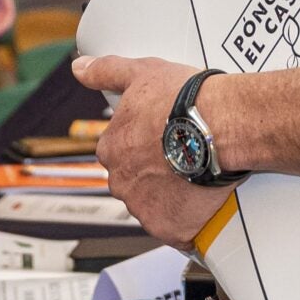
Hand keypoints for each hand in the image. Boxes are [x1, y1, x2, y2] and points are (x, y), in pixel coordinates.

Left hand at [74, 55, 235, 249]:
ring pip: (154, 207)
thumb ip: (105, 71)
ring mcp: (145, 209)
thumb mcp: (140, 73)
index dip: (143, 147)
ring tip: (196, 177)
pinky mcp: (171, 230)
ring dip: (170, 197)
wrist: (219, 126)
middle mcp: (121, 182)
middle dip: (155, 174)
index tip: (162, 139)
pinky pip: (176, 231)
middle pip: (135, 182)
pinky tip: (201, 203)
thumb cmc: (184, 100)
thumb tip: (80, 68)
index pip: (119, 153)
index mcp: (111, 149)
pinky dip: (187, 221)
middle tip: (182, 158)